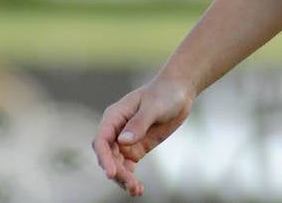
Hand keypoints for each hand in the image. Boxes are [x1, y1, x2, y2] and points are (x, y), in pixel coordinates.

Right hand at [93, 76, 193, 196]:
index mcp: (114, 116)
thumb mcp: (154, 106)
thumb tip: (123, 141)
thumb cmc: (165, 93)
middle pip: (108, 157)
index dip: (104, 158)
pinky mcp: (136, 149)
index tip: (111, 173)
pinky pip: (128, 167)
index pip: (102, 140)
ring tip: (136, 190)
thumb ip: (139, 123)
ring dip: (123, 179)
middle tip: (131, 184)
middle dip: (117, 172)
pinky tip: (138, 189)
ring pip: (117, 165)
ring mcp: (125, 141)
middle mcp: (116, 130)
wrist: (180, 92)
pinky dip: (131, 178)